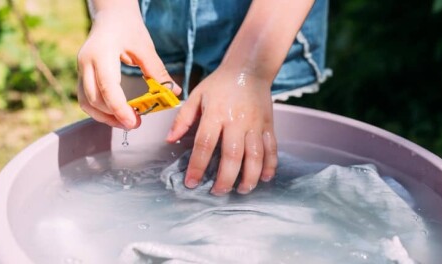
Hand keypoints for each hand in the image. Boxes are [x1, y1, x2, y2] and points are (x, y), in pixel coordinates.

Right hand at [76, 8, 180, 128]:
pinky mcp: (82, 75)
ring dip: (105, 117)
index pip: (107, 86)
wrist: (111, 15)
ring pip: (86, 103)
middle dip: (113, 116)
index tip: (133, 121)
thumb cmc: (127, 27)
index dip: (119, 108)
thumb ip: (157, 71)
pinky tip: (116, 115)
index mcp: (101, 53)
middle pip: (94, 99)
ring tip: (127, 122)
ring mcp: (81, 69)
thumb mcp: (145, 47)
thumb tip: (173, 92)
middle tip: (136, 123)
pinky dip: (99, 111)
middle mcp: (86, 63)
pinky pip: (86, 99)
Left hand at [166, 68, 277, 194]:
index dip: (198, 166)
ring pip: (255, 155)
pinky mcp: (268, 125)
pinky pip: (271, 148)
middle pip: (232, 155)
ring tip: (242, 190)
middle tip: (217, 192)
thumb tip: (170, 140)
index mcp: (215, 113)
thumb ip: (183, 118)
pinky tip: (264, 178)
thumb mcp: (197, 95)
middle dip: (225, 178)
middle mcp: (236, 121)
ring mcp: (255, 124)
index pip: (205, 144)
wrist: (249, 69)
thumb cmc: (220, 84)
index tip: (191, 182)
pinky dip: (270, 165)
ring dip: (249, 177)